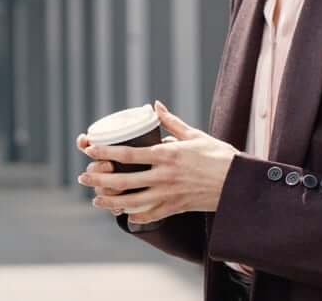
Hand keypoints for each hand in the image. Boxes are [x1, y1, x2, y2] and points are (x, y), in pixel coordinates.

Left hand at [77, 100, 238, 223]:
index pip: (129, 154)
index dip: (106, 152)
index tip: (89, 149)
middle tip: (83, 177)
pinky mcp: (175, 208)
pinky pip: (149, 215)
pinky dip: (134, 215)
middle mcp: (164, 177)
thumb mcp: (194, 135)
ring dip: (110, 200)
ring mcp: (168, 195)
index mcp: (167, 156)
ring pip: (132, 201)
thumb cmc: (218, 156)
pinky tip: (121, 213)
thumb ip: (171, 122)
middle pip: (124, 180)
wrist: (238, 184)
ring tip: (95, 198)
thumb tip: (155, 105)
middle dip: (100, 178)